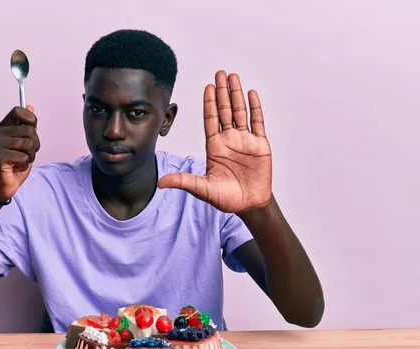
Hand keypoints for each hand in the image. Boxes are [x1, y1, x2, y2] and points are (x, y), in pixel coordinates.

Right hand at [0, 105, 39, 200]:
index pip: (18, 111)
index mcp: (3, 126)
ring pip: (28, 143)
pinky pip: (24, 157)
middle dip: (35, 144)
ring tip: (21, 161)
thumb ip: (27, 127)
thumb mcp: (26, 143)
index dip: (31, 120)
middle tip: (26, 153)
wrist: (5, 185)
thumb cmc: (16, 163)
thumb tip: (30, 107)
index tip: (32, 131)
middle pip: (29, 130)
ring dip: (30, 156)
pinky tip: (15, 167)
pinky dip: (24, 164)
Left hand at [157, 71, 271, 213]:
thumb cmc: (226, 198)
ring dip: (237, 94)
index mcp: (214, 146)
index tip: (207, 87)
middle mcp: (229, 140)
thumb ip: (183, 181)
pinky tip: (251, 93)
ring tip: (233, 77)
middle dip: (222, 92)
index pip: (210, 119)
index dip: (209, 103)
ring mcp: (244, 141)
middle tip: (219, 73)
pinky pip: (257, 122)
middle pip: (225, 110)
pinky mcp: (260, 145)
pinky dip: (255, 107)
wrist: (249, 205)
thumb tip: (160, 183)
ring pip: (240, 112)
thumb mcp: (201, 188)